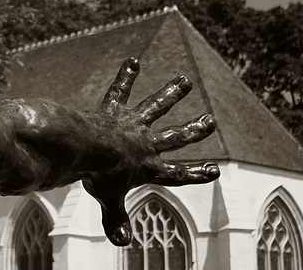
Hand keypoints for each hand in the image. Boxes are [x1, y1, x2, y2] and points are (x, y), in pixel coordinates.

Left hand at [82, 57, 218, 245]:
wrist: (86, 147)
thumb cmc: (98, 176)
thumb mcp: (109, 201)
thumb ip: (116, 221)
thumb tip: (123, 243)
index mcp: (148, 167)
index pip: (177, 174)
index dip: (196, 173)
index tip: (215, 169)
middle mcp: (146, 143)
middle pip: (175, 137)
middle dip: (194, 130)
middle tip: (211, 120)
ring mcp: (132, 123)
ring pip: (156, 107)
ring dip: (171, 94)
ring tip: (184, 80)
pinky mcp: (114, 109)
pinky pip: (120, 91)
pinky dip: (126, 76)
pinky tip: (132, 60)